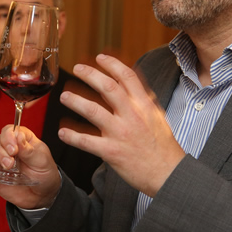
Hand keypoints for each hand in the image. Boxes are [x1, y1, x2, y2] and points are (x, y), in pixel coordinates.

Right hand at [0, 126, 61, 209]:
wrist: (41, 195)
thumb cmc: (44, 173)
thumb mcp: (42, 161)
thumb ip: (29, 150)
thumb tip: (18, 136)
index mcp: (20, 138)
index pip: (7, 130)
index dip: (7, 138)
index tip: (14, 150)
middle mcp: (5, 147)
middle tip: (10, 165)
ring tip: (5, 171)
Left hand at [59, 54, 184, 196]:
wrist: (168, 174)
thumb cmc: (163, 147)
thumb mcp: (157, 117)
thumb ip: (143, 99)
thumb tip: (132, 82)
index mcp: (144, 106)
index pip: (127, 77)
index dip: (112, 64)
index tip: (100, 57)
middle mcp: (132, 116)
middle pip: (108, 88)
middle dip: (90, 74)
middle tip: (76, 68)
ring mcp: (121, 133)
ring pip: (93, 111)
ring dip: (75, 101)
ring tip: (65, 96)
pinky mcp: (112, 152)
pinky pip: (86, 142)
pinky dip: (72, 136)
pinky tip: (62, 132)